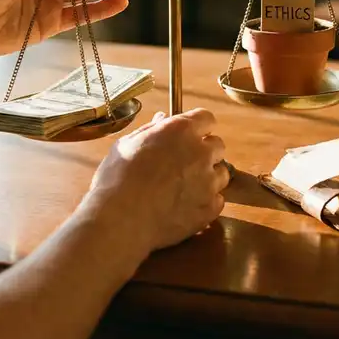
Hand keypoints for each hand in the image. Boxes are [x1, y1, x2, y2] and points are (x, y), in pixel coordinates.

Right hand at [84, 108, 229, 255]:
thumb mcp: (127, 144)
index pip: (207, 118)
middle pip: (218, 145)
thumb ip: (151, 129)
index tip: (190, 135)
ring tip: (185, 188)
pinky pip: (218, 200)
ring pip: (221, 173)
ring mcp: (209, 182)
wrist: (121, 220)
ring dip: (208, 176)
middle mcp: (201, 152)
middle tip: (185, 163)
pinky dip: (206, 201)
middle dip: (205, 151)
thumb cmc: (117, 177)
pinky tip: (186, 206)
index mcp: (181, 130)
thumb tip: (163, 118)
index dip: (199, 127)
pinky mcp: (210, 208)